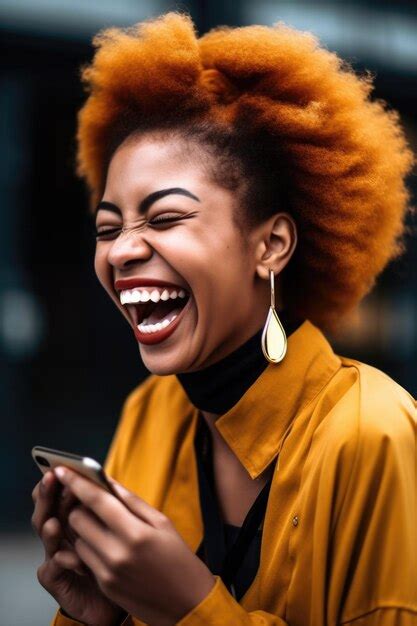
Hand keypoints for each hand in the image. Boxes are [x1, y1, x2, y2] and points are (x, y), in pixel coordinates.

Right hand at [31, 471, 127, 625]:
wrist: (119, 599)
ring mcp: (57, 556)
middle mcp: (62, 534)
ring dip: (51, 527)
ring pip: (47, 536)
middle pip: (48, 509)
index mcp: (76, 518)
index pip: (62, 494)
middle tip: (52, 481)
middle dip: (48, 496)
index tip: (63, 467)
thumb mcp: (121, 530)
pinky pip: (52, 568)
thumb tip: (107, 479)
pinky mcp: (57, 580)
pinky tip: (73, 557)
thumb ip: (111, 507)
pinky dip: (62, 560)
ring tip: (55, 520)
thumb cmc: (121, 561)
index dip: (63, 482)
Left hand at [54, 466, 215, 625]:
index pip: (96, 501)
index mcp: (136, 533)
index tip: (63, 469)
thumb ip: (132, 501)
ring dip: (84, 527)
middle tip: (90, 500)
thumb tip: (108, 481)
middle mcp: (117, 553)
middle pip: (78, 519)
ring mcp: (108, 572)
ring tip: (102, 524)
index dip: (76, 483)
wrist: (186, 604)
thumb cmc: (178, 558)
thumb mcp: (162, 522)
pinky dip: (90, 546)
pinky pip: (84, 558)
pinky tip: (105, 543)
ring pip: (77, 539)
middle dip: (79, 506)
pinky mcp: (104, 585)